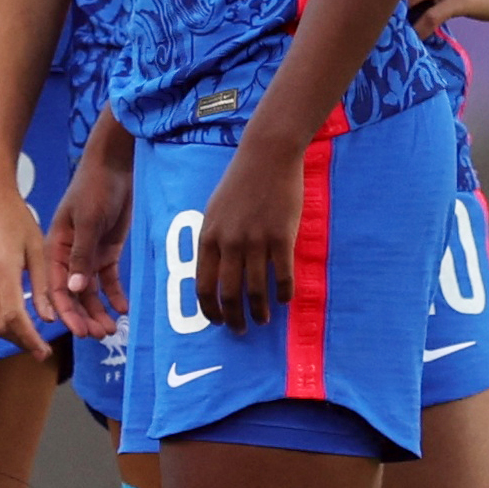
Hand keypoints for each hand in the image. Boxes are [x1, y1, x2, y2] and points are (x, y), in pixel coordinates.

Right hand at [0, 173, 55, 357]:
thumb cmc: (15, 217)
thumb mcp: (37, 249)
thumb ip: (42, 286)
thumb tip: (48, 320)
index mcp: (3, 270)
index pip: (14, 317)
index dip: (29, 339)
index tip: (44, 352)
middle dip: (19, 341)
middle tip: (39, 349)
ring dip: (6, 334)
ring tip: (26, 337)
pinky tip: (8, 322)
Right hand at [51, 130, 132, 342]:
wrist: (113, 167)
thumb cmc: (94, 189)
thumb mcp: (88, 221)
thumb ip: (82, 256)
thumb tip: (76, 291)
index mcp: (54, 250)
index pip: (56, 288)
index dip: (66, 313)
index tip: (78, 333)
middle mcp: (68, 258)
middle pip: (74, 296)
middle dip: (84, 317)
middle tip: (100, 336)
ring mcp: (87, 256)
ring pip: (90, 292)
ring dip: (99, 312)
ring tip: (112, 330)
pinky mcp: (105, 252)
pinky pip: (108, 281)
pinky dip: (114, 295)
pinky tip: (124, 310)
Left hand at [194, 133, 304, 334]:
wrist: (266, 156)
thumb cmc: (239, 183)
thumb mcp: (214, 210)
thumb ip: (213, 239)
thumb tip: (214, 270)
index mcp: (208, 237)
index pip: (203, 285)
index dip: (209, 309)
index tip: (216, 322)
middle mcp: (229, 243)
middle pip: (229, 293)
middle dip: (233, 318)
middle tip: (240, 331)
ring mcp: (256, 240)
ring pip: (256, 289)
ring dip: (260, 311)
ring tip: (263, 320)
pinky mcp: (281, 236)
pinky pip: (283, 275)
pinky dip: (284, 293)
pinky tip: (285, 300)